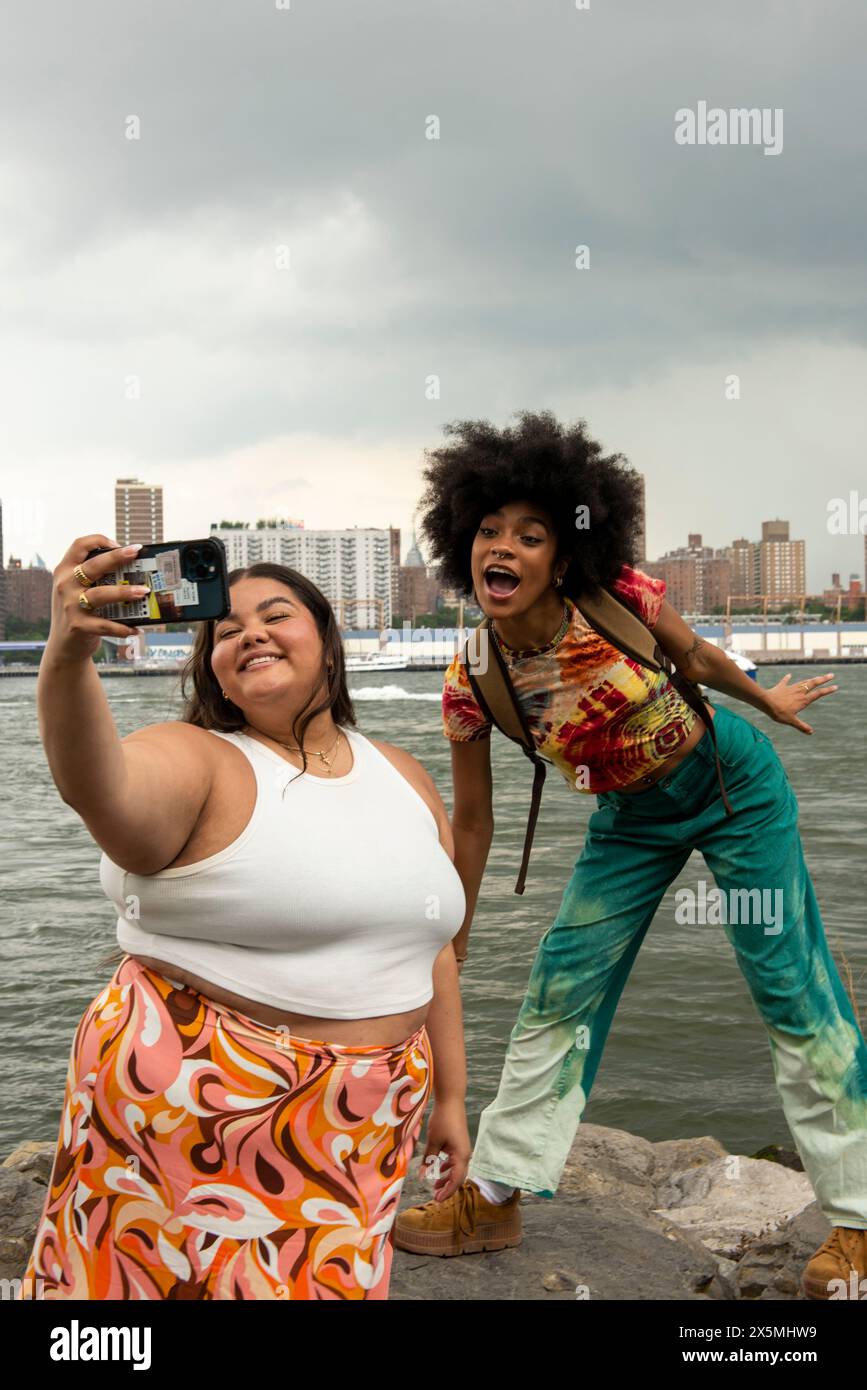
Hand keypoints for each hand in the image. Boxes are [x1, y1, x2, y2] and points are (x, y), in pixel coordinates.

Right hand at [46, 535, 147, 665]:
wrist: (63, 645)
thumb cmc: (78, 611)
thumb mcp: (76, 589)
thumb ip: (94, 577)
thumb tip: (133, 568)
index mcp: (65, 570)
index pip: (79, 545)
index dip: (99, 540)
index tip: (118, 544)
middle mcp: (65, 585)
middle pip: (92, 566)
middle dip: (116, 557)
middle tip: (135, 553)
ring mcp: (70, 605)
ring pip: (100, 594)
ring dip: (124, 592)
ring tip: (144, 591)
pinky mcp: (78, 626)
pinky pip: (105, 625)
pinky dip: (122, 628)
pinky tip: (136, 628)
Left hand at [417, 1098, 470, 1201]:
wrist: (451, 1101)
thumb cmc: (443, 1120)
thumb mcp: (433, 1141)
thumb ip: (428, 1160)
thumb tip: (422, 1176)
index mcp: (461, 1156)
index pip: (456, 1180)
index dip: (447, 1191)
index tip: (436, 1199)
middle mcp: (465, 1155)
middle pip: (458, 1177)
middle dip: (447, 1188)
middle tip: (435, 1196)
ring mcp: (463, 1149)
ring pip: (457, 1170)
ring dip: (447, 1178)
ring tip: (435, 1185)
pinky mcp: (459, 1144)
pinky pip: (456, 1161)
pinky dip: (448, 1168)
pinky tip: (438, 1170)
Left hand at [764, 672, 837, 733]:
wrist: (766, 702)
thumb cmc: (779, 713)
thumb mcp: (791, 721)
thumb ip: (801, 726)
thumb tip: (811, 732)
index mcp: (803, 700)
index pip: (818, 694)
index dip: (827, 690)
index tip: (835, 686)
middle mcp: (799, 692)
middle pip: (813, 684)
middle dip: (823, 679)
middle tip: (831, 675)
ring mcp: (790, 688)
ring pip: (803, 682)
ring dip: (810, 679)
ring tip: (816, 677)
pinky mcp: (781, 686)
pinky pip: (786, 681)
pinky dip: (788, 678)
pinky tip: (790, 675)